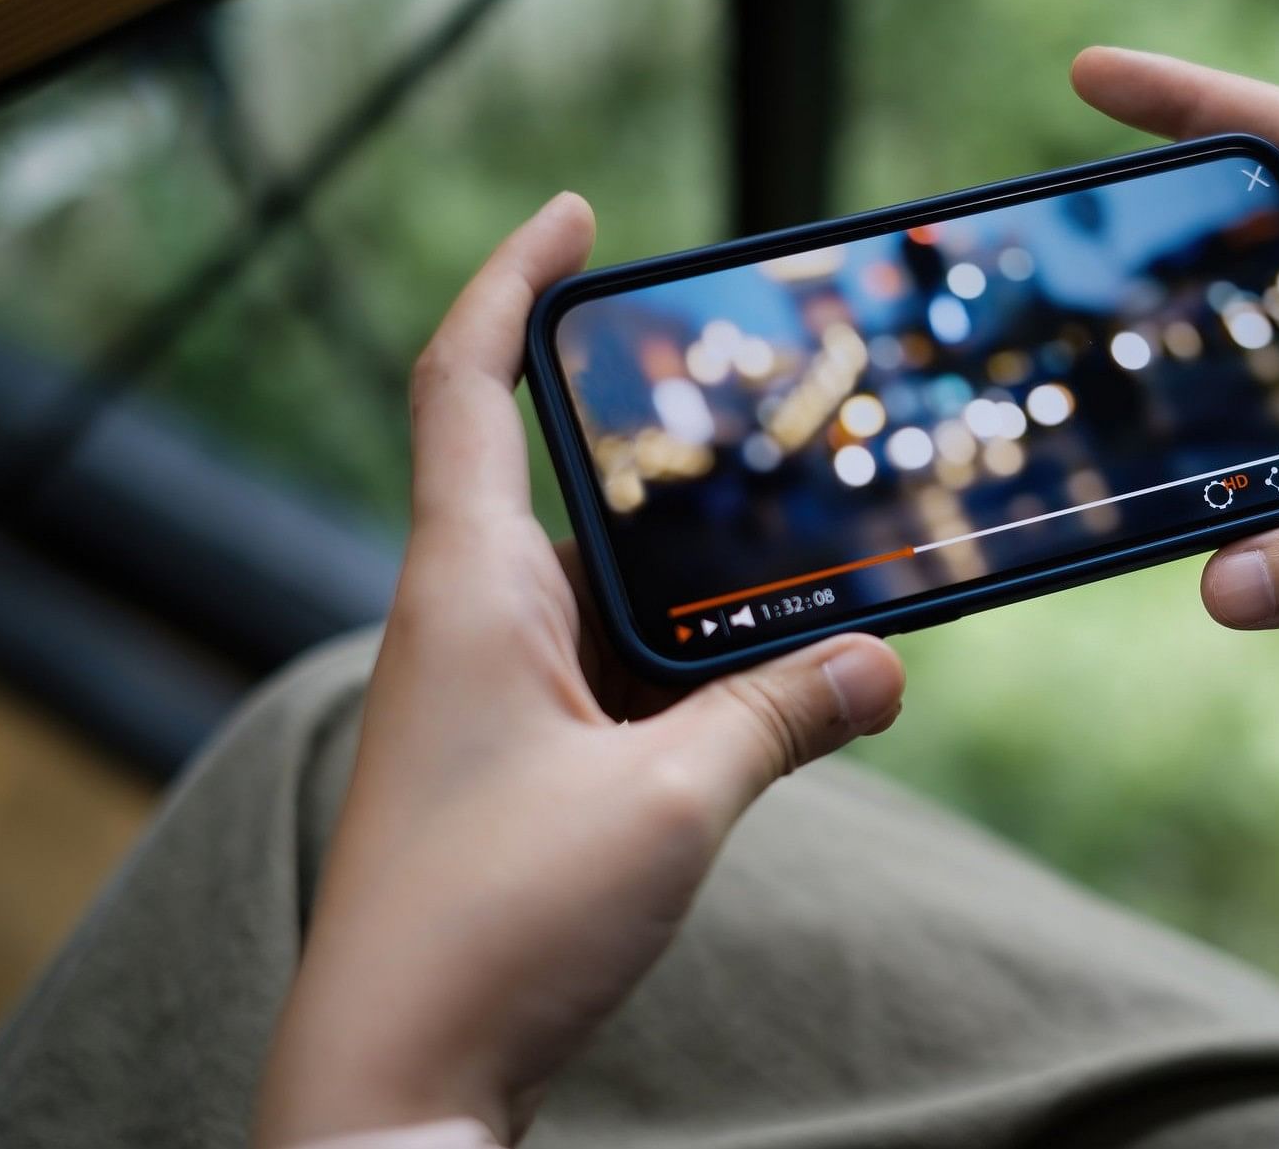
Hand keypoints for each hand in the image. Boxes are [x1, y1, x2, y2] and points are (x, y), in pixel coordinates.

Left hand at [254, 195, 905, 1145]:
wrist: (397, 1086)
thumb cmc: (492, 930)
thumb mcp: (671, 803)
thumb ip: (780, 715)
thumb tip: (881, 664)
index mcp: (466, 590)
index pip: (464, 384)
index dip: (513, 283)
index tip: (575, 217)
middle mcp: (470, 626)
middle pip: (573, 486)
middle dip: (674, 454)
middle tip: (779, 423)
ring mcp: (493, 700)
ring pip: (613, 595)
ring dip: (703, 585)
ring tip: (819, 566)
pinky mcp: (521, 767)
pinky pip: (619, 675)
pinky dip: (693, 666)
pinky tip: (779, 689)